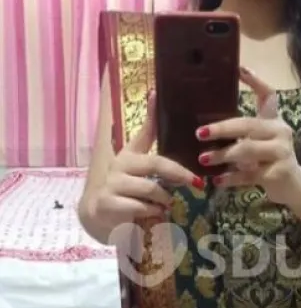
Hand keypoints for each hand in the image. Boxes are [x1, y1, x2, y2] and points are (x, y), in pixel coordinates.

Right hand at [91, 92, 203, 235]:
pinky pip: (141, 207)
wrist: (99, 214)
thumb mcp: (138, 169)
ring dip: (164, 198)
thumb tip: (158, 105)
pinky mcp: (109, 203)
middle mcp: (120, 165)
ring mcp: (113, 184)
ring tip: (166, 203)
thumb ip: (150, 145)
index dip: (151, 115)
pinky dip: (153, 211)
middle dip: (179, 173)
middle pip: (155, 164)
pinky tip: (154, 213)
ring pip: (151, 189)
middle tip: (195, 182)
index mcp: (130, 155)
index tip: (156, 94)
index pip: (142, 132)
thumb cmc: (125, 189)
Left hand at [195, 68, 300, 205]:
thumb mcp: (261, 142)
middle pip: (248, 125)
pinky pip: (249, 175)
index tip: (239, 70)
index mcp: (274, 121)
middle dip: (222, 129)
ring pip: (247, 150)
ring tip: (203, 159)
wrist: (295, 186)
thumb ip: (244, 133)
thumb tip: (208, 128)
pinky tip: (217, 180)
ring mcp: (281, 153)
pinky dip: (231, 178)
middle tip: (199, 133)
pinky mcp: (278, 173)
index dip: (256, 81)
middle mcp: (280, 132)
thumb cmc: (272, 161)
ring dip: (222, 155)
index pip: (268, 96)